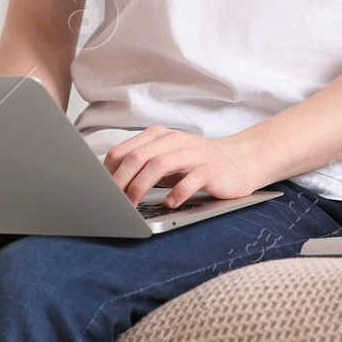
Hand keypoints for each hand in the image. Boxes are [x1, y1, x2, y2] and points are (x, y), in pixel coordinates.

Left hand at [104, 125, 267, 207]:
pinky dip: (178, 192)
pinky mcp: (211, 169)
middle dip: (120, 181)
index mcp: (159, 137)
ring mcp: (193, 154)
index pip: (124, 151)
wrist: (241, 160)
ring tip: (133, 205)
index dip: (108, 172)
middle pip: (138, 157)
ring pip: (160, 164)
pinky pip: (191, 179)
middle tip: (111, 202)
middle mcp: (174, 141)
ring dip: (141, 186)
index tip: (100, 192)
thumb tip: (109, 186)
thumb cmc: (197, 163)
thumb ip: (143, 166)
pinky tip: (170, 203)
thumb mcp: (167, 160)